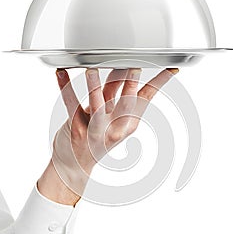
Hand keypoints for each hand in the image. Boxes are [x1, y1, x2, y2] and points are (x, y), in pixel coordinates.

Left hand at [38, 67, 178, 204]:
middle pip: (126, 100)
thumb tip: (122, 69)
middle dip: (130, 83)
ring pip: (97, 104)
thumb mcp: (114, 119)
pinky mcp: (77, 129)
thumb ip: (116, 94)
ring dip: (93, 85)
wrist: (75, 167)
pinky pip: (71, 105)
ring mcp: (96, 129)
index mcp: (129, 121)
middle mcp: (115, 126)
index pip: (147, 97)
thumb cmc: (96, 139)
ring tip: (91, 70)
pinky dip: (65, 87)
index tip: (171, 68)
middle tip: (134, 66)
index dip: (160, 81)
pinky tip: (61, 73)